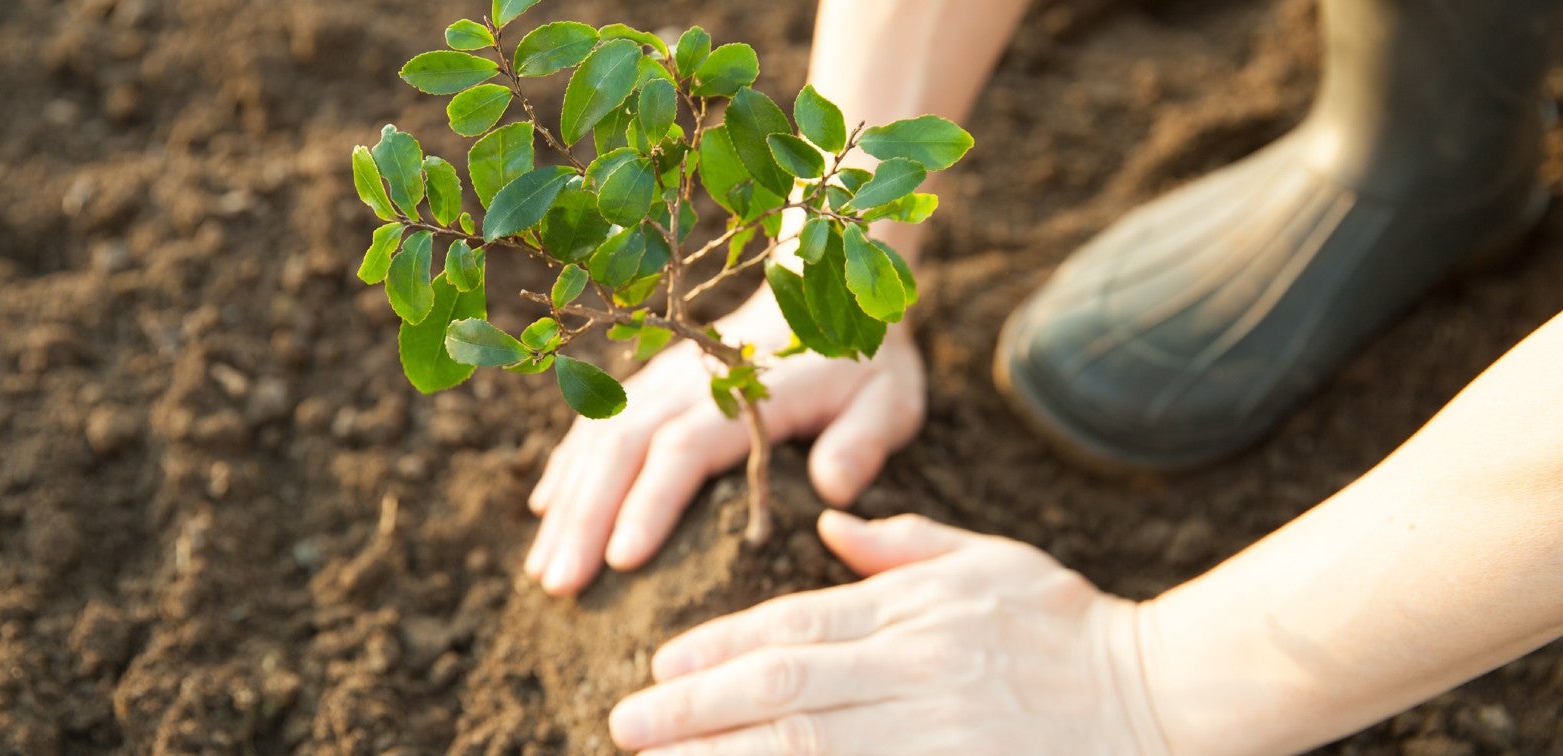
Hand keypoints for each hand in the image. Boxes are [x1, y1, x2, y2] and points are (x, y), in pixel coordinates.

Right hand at [524, 291, 926, 595]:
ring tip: (542, 570)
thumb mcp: (888, 399)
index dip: (650, 503)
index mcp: (746, 392)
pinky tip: (545, 511)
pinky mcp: (650, 384)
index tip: (621, 561)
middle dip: (586, 518)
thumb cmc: (862, 363)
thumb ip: (863, 442)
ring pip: (598, 438)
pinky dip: (567, 466)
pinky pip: (596, 422)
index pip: (684, 449)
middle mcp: (690, 382)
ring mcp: (663, 379)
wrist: (826, 292)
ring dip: (567, 503)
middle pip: (622, 448)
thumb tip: (833, 489)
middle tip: (560, 585)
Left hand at [608, 512, 1170, 754]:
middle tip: (626, 725)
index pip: (792, 626)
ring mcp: (935, 732)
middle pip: (782, 689)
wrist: (1161, 693)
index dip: (716, 647)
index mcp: (915, 609)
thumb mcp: (988, 560)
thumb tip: (830, 521)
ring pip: (807, 747)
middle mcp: (916, 669)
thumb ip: (902, 544)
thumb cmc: (1069, 624)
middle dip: (694, 709)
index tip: (659, 666)